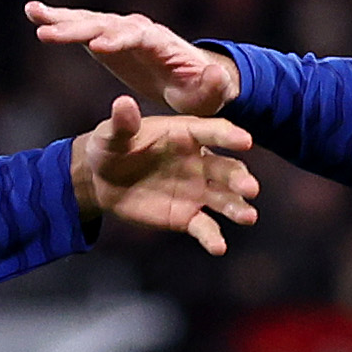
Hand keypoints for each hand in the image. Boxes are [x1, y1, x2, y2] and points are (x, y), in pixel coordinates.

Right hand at [25, 0, 240, 112]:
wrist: (195, 81)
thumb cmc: (202, 92)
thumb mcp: (210, 95)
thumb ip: (212, 86)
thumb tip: (213, 72)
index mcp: (161, 44)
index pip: (138, 37)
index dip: (118, 40)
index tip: (98, 47)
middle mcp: (139, 30)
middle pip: (107, 24)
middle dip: (80, 28)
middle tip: (51, 32)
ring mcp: (121, 32)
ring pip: (90, 21)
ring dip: (62, 19)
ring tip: (34, 14)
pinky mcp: (107, 39)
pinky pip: (81, 27)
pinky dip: (59, 20)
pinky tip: (33, 13)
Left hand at [71, 95, 259, 253]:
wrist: (101, 181)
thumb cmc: (110, 147)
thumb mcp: (111, 134)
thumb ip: (122, 123)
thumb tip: (123, 103)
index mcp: (185, 134)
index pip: (212, 132)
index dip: (229, 136)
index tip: (246, 142)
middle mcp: (198, 162)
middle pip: (226, 169)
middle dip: (240, 178)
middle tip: (250, 188)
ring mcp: (196, 191)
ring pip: (224, 199)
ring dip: (237, 207)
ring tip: (247, 216)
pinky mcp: (187, 216)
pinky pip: (204, 227)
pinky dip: (212, 237)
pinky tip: (218, 247)